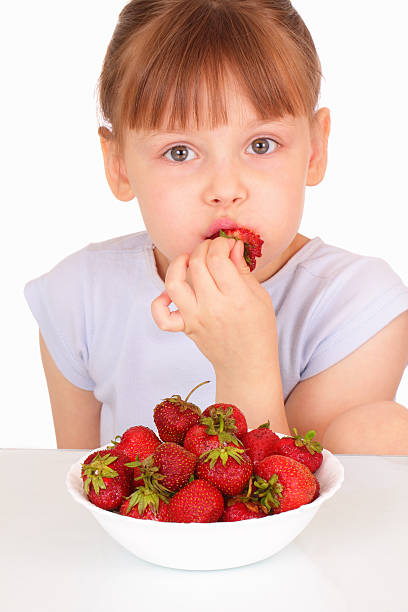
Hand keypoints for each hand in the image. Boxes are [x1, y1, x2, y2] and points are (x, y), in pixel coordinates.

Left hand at [151, 236, 278, 374]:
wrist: (247, 365)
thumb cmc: (258, 330)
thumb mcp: (260, 297)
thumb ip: (243, 270)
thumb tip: (232, 246)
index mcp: (237, 299)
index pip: (218, 259)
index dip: (221, 244)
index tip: (227, 244)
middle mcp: (213, 308)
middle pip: (197, 265)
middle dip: (204, 248)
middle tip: (213, 249)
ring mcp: (196, 318)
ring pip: (174, 284)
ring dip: (178, 264)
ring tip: (188, 259)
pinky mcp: (186, 328)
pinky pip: (162, 317)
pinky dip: (160, 301)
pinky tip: (172, 293)